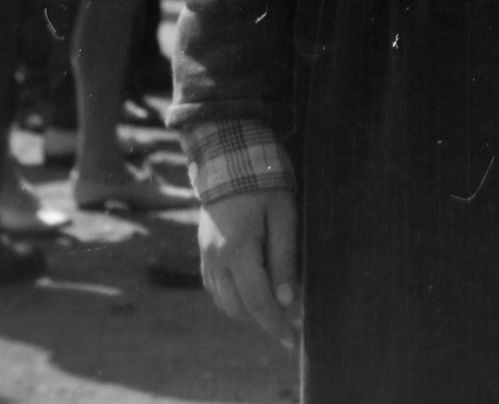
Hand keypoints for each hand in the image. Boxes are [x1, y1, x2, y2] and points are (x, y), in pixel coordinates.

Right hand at [199, 188, 299, 349]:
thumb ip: (285, 258)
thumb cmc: (263, 183)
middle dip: (265, 317)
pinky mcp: (204, 252)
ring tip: (275, 297)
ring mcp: (206, 257)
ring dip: (249, 307)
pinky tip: (255, 284)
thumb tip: (288, 300)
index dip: (277, 324)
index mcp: (237, 251)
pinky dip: (235, 295)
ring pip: (226, 302)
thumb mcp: (283, 215)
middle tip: (291, 314)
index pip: (259, 302)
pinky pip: (217, 288)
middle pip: (239, 309)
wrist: (228, 158)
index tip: (294, 340)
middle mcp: (216, 260)